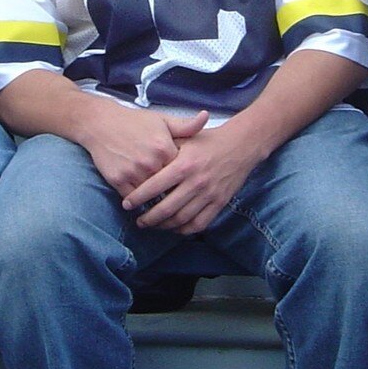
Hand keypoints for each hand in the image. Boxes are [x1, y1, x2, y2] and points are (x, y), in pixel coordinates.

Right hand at [81, 100, 205, 199]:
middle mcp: (150, 162)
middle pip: (168, 188)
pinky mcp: (117, 180)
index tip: (187, 185)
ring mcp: (133, 172)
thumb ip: (185, 126)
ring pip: (150, 196)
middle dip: (172, 194)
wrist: (100, 123)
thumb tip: (206, 117)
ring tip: (161, 208)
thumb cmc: (134, 122)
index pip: (182, 174)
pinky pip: (132, 199)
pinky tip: (142, 202)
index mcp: (164, 148)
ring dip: (155, 202)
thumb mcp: (161, 120)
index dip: (184, 180)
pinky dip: (137, 202)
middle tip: (177, 202)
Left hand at [124, 121, 253, 234]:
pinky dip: (184, 230)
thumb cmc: (207, 141)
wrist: (240, 145)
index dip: (138, 198)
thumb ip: (164, 150)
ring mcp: (209, 195)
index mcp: (183, 164)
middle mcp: (195, 182)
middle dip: (148, 218)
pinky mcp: (219, 203)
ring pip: (181, 219)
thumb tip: (141, 162)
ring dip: (164, 226)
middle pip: (166, 208)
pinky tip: (174, 228)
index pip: (154, 186)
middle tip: (139, 221)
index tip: (127, 204)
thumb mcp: (184, 138)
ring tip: (153, 225)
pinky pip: (199, 224)